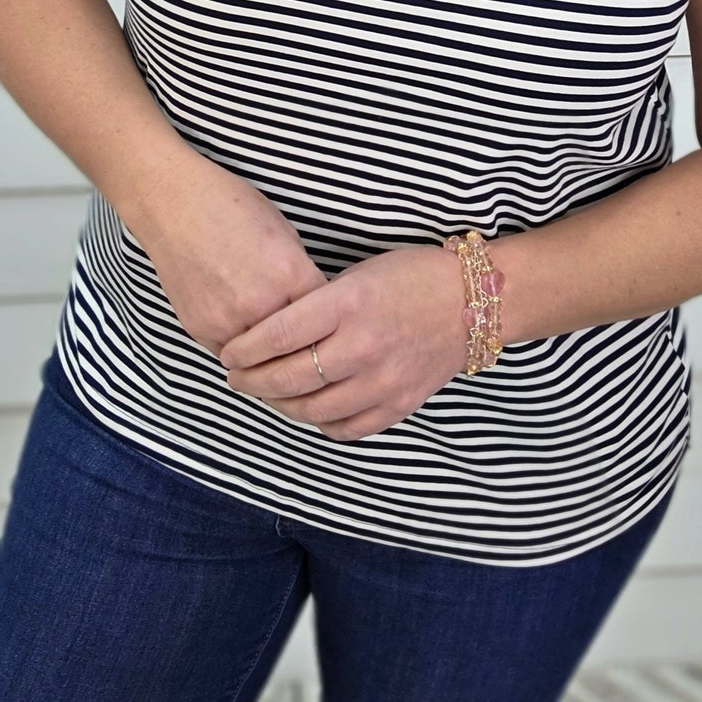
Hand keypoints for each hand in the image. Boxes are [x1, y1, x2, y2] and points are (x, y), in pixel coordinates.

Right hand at [135, 160, 328, 357]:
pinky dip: (242, 352)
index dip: (328, 319)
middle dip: (303, 344)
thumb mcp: (283, 230)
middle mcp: (261, 302)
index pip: (325, 317)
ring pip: (263, 359)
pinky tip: (245, 336)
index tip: (327, 322)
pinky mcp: (200, 330)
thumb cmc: (230, 206)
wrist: (174, 205)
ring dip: (271, 355)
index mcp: (289, 273)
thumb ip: (298, 272)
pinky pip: (232, 354)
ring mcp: (228, 321)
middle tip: (305, 343)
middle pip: (297, 345)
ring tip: (275, 346)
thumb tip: (309, 300)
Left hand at [218, 244, 470, 441]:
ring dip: (280, 404)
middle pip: (287, 377)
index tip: (228, 352)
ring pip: (311, 410)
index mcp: (349, 303)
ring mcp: (382, 381)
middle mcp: (362, 345)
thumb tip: (271, 331)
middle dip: (251, 381)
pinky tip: (311, 408)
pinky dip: (320, 422)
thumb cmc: (411, 276)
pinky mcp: (398, 404)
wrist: (473, 301)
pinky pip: (345, 428)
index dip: (243, 349)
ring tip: (268, 393)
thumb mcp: (359, 273)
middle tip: (236, 377)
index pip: (276, 334)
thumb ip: (317, 303)